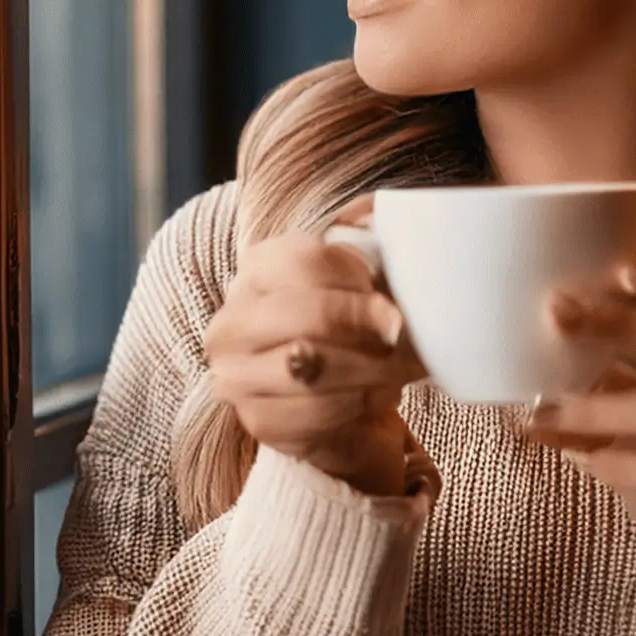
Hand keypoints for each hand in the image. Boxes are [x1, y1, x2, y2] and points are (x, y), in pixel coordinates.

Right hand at [202, 197, 426, 496]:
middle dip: (367, 326)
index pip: (306, 261)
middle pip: (308, 316)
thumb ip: (371, 236)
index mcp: (258, 270)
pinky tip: (376, 394)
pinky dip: (357, 404)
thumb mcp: (365, 275)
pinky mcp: (257, 422)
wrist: (347, 394)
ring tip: (400, 367)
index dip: (357, 277)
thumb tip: (382, 214)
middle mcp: (233, 321)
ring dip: (371, 370)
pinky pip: (314, 415)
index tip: (389, 294)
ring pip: (312, 370)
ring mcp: (236, 376)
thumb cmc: (356, 324)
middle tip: (403, 334)